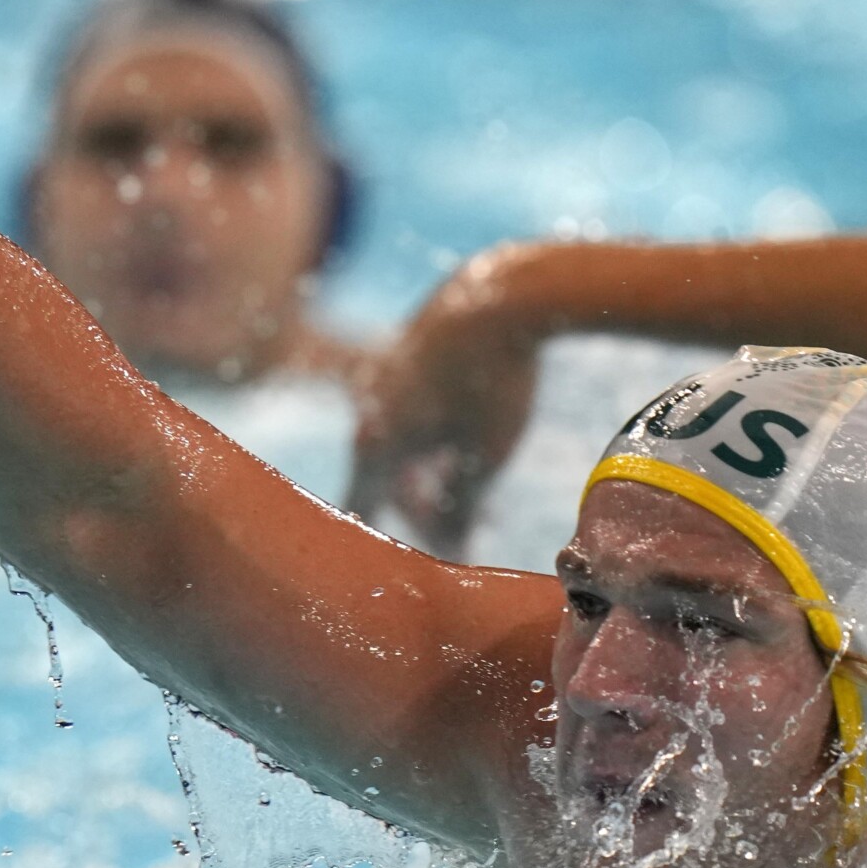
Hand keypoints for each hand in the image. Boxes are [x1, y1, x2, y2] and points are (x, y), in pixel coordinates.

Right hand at [345, 250, 547, 553]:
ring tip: (476, 497)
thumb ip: (463, 507)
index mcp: (377, 442)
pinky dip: (436, 439)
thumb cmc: (492, 385)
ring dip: (435, 475)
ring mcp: (388, 380)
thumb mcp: (484, 458)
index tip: (377, 573)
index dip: (377, 539)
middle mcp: (371, 411)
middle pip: (388, 477)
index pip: (363, 506)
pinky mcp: (412, 355)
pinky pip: (415, 412)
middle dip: (424, 510)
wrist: (503, 294)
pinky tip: (466, 447)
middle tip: (462, 534)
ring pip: (405, 444)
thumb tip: (453, 546)